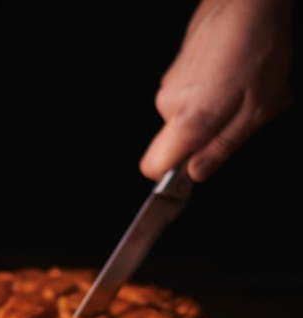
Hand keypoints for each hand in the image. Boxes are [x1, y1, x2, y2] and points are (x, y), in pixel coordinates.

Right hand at [139, 0, 293, 181]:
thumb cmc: (258, 48)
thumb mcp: (254, 112)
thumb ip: (220, 149)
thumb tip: (196, 173)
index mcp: (186, 120)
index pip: (152, 167)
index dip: (171, 176)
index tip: (193, 168)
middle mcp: (168, 103)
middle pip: (176, 144)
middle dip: (206, 138)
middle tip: (240, 117)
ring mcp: (170, 84)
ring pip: (185, 119)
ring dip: (214, 114)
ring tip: (243, 92)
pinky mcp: (176, 71)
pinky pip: (188, 98)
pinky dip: (212, 95)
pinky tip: (235, 76)